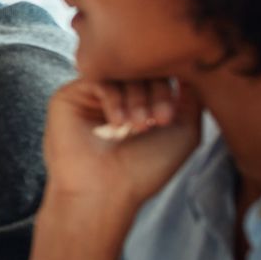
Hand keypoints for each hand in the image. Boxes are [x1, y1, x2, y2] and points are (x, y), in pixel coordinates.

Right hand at [42, 78, 201, 211]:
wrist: (104, 191)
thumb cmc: (144, 169)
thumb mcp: (185, 132)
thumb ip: (192, 98)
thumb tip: (190, 68)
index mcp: (140, 104)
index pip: (159, 74)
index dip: (169, 87)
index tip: (168, 119)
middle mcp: (115, 98)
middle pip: (140, 68)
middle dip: (155, 92)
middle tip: (157, 121)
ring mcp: (91, 96)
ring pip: (119, 72)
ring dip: (136, 97)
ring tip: (137, 126)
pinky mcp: (68, 97)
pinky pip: (96, 78)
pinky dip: (114, 97)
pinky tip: (117, 123)